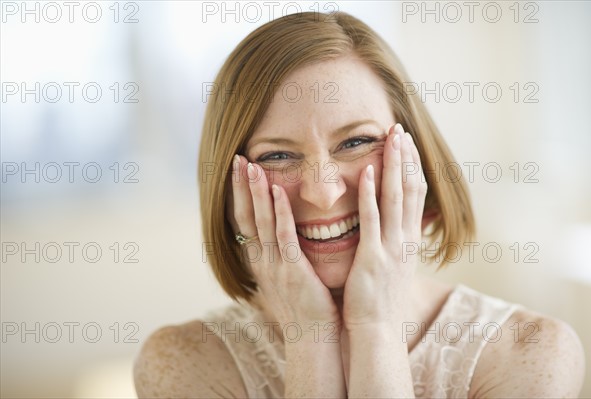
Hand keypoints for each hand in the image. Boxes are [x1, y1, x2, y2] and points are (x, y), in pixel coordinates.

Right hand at [230, 155, 340, 331]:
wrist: (314, 340)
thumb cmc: (307, 309)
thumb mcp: (289, 279)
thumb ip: (284, 257)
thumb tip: (286, 238)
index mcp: (261, 262)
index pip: (245, 222)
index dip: (241, 195)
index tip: (239, 171)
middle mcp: (262, 262)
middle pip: (247, 217)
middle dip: (241, 187)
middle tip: (237, 158)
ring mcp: (275, 266)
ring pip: (261, 222)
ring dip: (256, 192)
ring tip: (251, 165)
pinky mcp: (293, 272)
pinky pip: (284, 236)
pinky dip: (279, 212)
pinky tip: (278, 191)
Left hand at [342, 123, 427, 328]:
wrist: (376, 330)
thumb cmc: (380, 298)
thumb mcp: (395, 265)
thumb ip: (396, 241)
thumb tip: (398, 225)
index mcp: (409, 239)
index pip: (415, 194)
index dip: (412, 166)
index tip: (406, 142)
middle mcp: (406, 239)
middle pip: (411, 189)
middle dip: (406, 157)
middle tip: (400, 128)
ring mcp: (392, 247)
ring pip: (396, 198)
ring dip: (394, 165)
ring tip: (391, 137)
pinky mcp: (373, 257)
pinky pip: (372, 220)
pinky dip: (370, 194)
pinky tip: (365, 171)